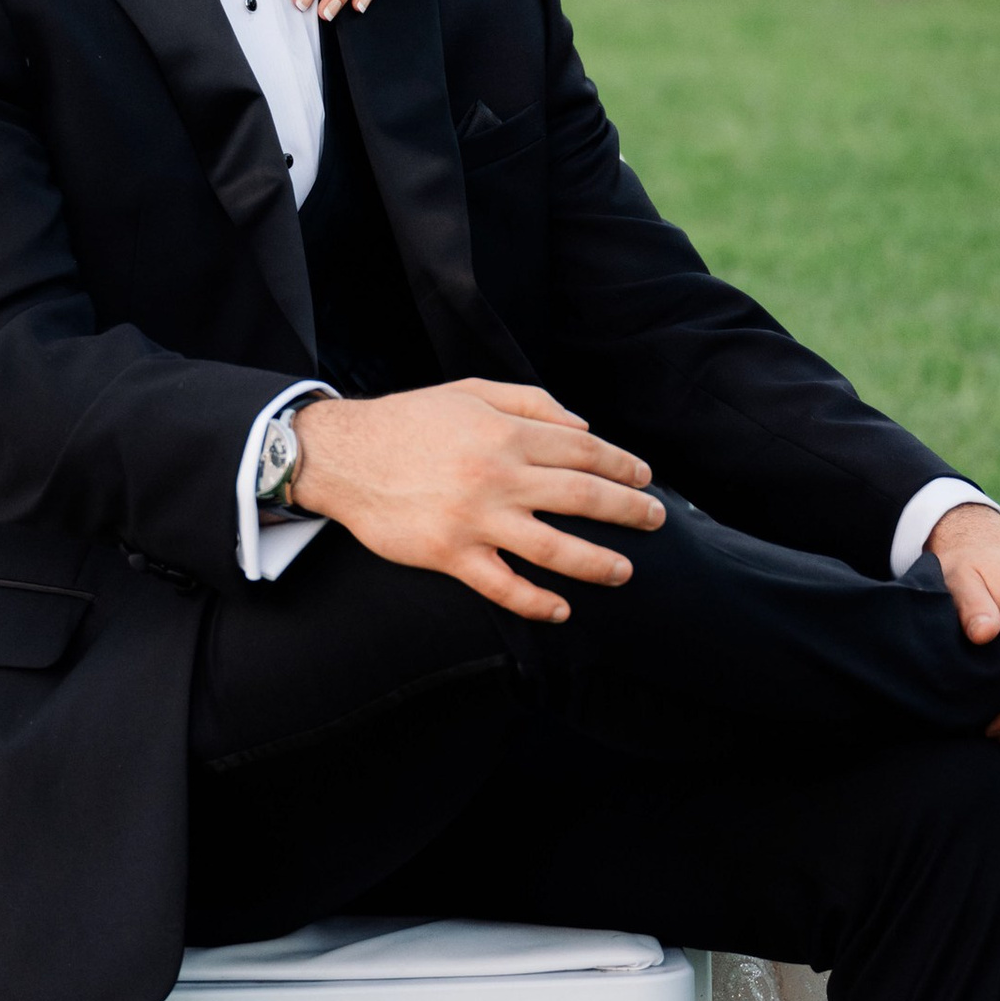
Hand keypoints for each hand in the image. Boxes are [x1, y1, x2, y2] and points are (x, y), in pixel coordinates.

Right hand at [293, 380, 663, 624]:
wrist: (343, 456)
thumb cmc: (410, 420)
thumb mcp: (470, 390)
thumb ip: (531, 402)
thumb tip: (583, 427)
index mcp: (505, 432)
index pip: (582, 451)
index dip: (621, 465)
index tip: (645, 478)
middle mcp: (497, 475)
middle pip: (581, 497)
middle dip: (627, 511)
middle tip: (656, 521)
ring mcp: (475, 518)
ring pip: (552, 548)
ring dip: (597, 562)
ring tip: (625, 571)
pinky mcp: (449, 554)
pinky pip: (502, 585)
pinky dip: (535, 602)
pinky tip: (561, 610)